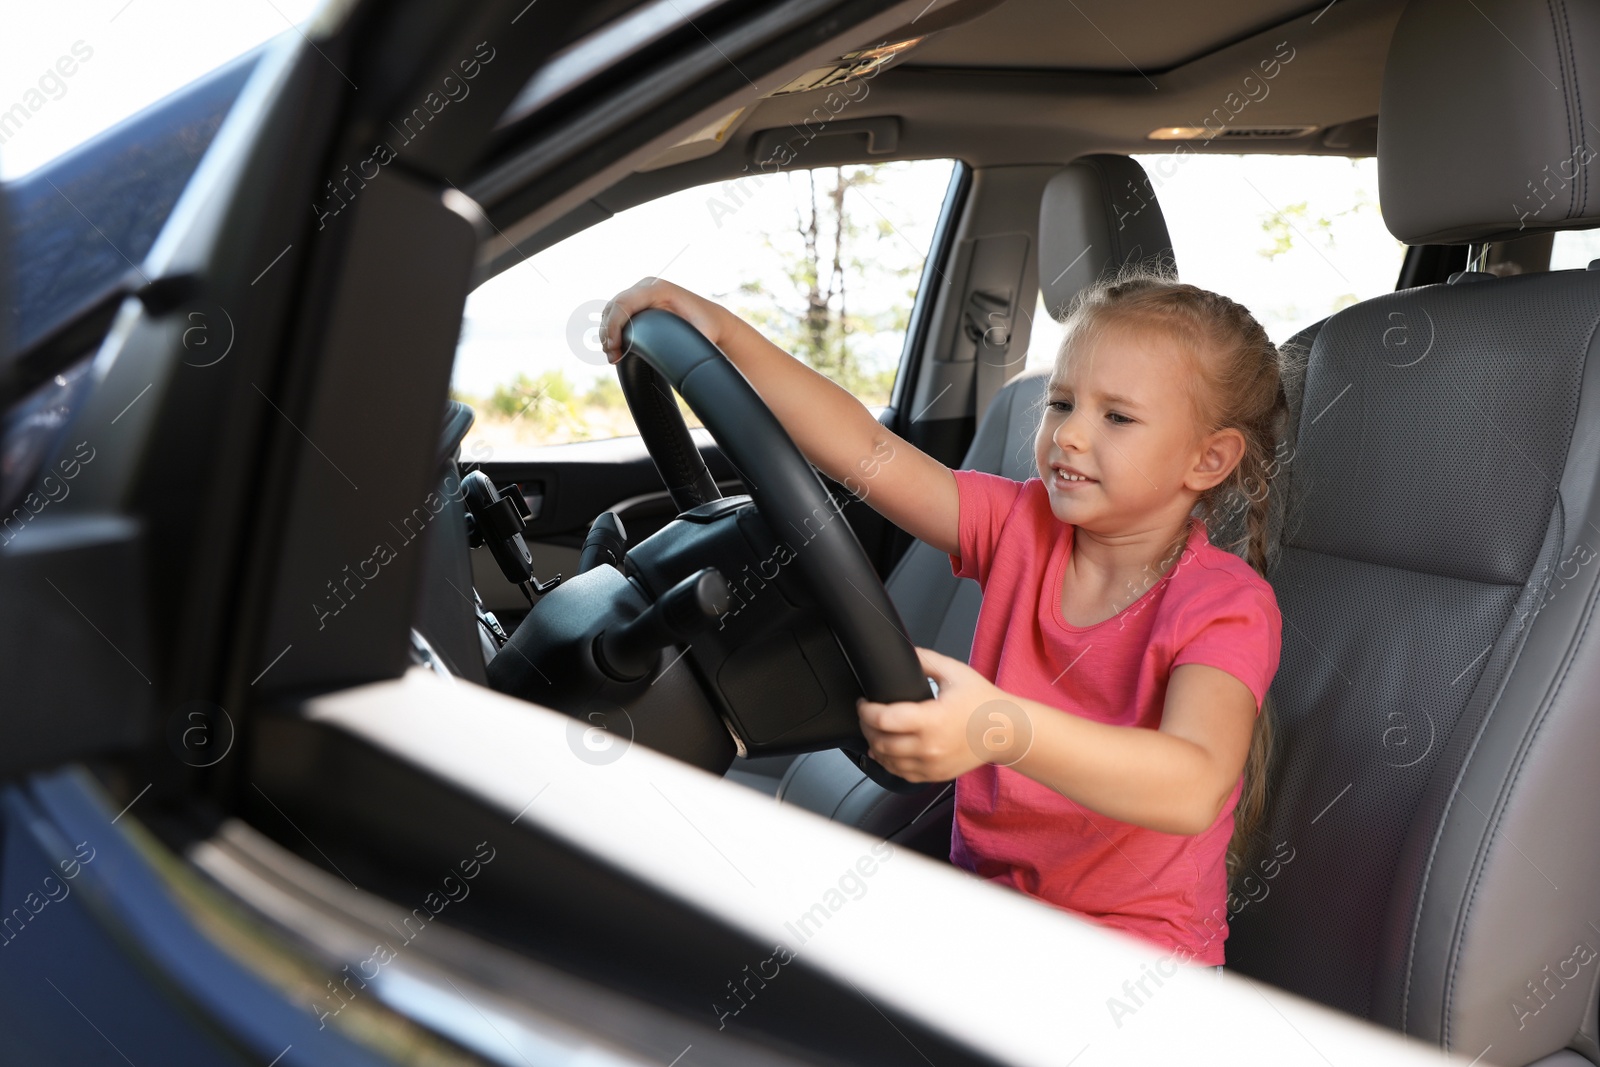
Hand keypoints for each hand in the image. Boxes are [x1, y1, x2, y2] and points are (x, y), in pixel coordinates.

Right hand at [600, 278, 729, 363]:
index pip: (624, 304)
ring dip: (608, 332)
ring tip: (613, 355)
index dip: (613, 327)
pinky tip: (616, 346)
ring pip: (612, 309)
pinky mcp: (639, 300)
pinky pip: (618, 311)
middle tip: (612, 357)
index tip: (614, 349)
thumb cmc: (707, 327)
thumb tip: (673, 359)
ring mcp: (642, 291)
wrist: (712, 319)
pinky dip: (612, 328)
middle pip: (614, 306)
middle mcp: (648, 285)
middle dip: (608, 333)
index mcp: (659, 288)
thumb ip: (687, 344)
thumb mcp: (700, 335)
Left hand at [855, 647, 1018, 781]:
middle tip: (867, 714)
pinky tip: (886, 751)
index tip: (864, 702)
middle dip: (867, 726)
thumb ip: (924, 659)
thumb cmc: (983, 702)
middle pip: (881, 742)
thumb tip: (902, 653)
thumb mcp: (954, 672)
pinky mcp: (935, 775)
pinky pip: (902, 774)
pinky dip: (889, 763)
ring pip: (887, 762)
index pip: (885, 720)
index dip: (866, 710)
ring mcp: (932, 764)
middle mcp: (931, 746)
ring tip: (874, 730)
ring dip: (875, 745)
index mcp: (933, 719)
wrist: (1007, 730)